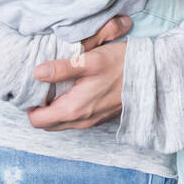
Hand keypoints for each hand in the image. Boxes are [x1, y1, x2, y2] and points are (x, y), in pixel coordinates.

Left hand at [25, 15, 130, 129]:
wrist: (153, 75)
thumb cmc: (122, 64)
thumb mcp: (90, 60)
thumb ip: (62, 68)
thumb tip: (37, 72)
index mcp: (74, 109)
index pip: (37, 120)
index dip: (30, 105)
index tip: (33, 88)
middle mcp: (81, 121)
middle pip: (48, 124)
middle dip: (41, 108)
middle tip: (43, 87)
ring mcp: (92, 121)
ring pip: (62, 122)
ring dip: (55, 109)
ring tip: (58, 86)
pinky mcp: (100, 117)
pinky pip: (76, 119)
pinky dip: (69, 108)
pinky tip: (76, 89)